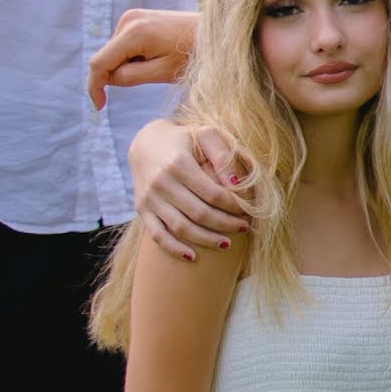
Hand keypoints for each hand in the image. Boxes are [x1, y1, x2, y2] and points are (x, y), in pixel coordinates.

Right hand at [90, 6, 200, 98]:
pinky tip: (158, 54)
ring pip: (115, 53)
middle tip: (152, 76)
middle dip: (119, 74)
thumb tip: (106, 78)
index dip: (94, 87)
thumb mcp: (161, 73)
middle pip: (107, 58)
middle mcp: (128, 19)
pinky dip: (134, 56)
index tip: (99, 107)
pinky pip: (124, 45)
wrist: (215, 31)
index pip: (99, 63)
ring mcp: (132, 16)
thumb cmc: (193, 55)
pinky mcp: (137, 18)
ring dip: (129, 65)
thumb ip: (129, 77)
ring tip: (160, 62)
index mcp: (133, 33)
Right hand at [131, 122, 259, 261]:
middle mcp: (160, 182)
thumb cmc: (184, 140)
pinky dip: (174, 249)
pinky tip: (193, 257)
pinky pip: (157, 235)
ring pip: (181, 228)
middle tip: (244, 227)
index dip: (233, 205)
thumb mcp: (205, 135)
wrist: (146, 144)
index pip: (212, 193)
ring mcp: (149, 198)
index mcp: (178, 163)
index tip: (248, 210)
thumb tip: (237, 184)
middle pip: (199, 213)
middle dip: (225, 224)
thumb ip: (223, 155)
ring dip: (206, 239)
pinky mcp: (142, 209)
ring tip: (227, 243)